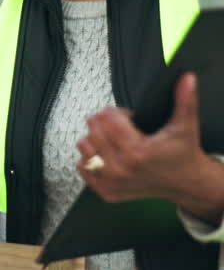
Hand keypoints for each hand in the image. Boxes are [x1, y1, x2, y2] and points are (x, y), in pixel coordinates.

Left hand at [78, 72, 223, 221]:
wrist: (186, 184)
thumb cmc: (182, 153)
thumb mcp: (185, 126)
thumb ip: (184, 100)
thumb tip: (187, 77)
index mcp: (137, 151)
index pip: (107, 119)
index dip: (117, 112)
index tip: (128, 117)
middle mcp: (121, 169)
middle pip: (92, 131)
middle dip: (105, 123)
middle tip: (121, 127)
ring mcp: (111, 182)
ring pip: (83, 147)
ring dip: (95, 139)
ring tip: (114, 140)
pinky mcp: (106, 192)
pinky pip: (82, 167)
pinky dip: (90, 158)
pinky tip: (108, 155)